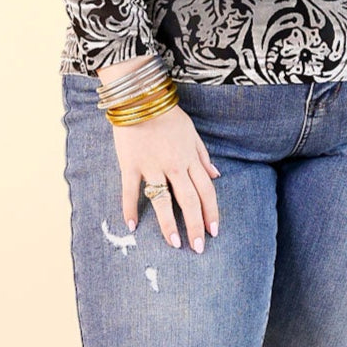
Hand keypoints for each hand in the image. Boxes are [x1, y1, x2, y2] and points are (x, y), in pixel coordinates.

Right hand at [111, 103, 221, 252]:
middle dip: (196, 225)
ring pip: (163, 200)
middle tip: (198, 247)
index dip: (211, 212)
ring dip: (169, 224)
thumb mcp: (192, 132)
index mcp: (190, 159)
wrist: (140, 98)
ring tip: (174, 244)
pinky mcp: (130, 165)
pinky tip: (132, 226)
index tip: (214, 231)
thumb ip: (203, 155)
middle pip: (189, 200)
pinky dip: (130, 208)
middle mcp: (174, 165)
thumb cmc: (168, 115)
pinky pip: (130, 190)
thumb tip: (217, 174)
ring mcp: (152, 166)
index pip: (206, 190)